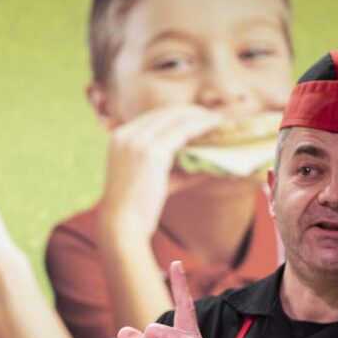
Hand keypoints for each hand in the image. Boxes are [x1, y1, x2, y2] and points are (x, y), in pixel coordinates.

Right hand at [99, 105, 223, 235]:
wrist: (121, 225)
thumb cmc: (134, 208)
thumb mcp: (148, 179)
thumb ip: (170, 168)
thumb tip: (200, 164)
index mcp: (119, 138)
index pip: (153, 117)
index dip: (177, 115)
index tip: (196, 118)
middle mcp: (127, 134)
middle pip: (165, 112)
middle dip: (191, 112)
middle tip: (212, 118)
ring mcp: (139, 142)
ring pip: (176, 118)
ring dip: (200, 117)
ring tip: (217, 121)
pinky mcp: (153, 152)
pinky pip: (184, 131)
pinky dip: (201, 127)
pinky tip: (214, 128)